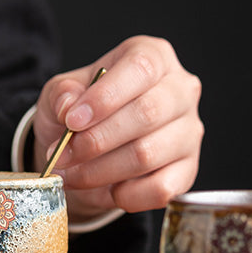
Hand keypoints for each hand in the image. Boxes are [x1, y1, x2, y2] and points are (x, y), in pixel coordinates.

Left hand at [33, 36, 202, 223]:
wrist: (91, 147)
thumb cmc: (83, 111)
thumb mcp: (62, 92)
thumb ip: (63, 94)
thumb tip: (69, 107)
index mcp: (154, 57)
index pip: (140, 68)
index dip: (105, 96)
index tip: (72, 121)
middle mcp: (180, 90)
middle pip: (147, 112)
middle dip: (97, 139)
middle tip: (62, 155)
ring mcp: (189, 131)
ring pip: (148, 154)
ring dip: (100, 171)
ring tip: (70, 174)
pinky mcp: (187, 169)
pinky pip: (161, 188)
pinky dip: (126, 195)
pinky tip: (105, 190)